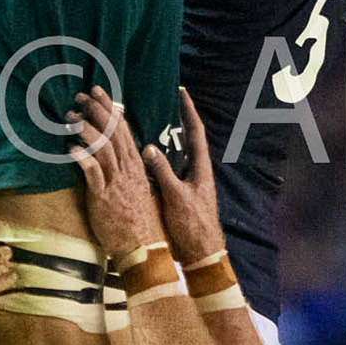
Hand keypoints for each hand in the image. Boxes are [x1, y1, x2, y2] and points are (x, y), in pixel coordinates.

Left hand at [68, 86, 165, 257]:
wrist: (141, 245)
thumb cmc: (137, 218)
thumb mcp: (135, 187)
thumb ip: (126, 168)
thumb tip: (115, 152)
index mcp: (134, 164)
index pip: (122, 129)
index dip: (110, 108)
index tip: (98, 92)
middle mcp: (126, 169)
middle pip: (112, 133)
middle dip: (97, 111)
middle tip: (81, 96)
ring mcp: (115, 182)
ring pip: (102, 148)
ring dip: (85, 130)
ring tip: (70, 117)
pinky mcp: (103, 197)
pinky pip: (93, 174)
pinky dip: (83, 159)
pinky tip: (70, 148)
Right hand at [142, 87, 224, 264]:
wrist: (200, 252)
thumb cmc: (193, 225)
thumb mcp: (176, 196)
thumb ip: (163, 172)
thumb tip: (148, 147)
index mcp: (200, 167)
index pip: (196, 132)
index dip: (189, 111)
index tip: (182, 92)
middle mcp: (195, 170)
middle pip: (187, 138)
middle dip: (177, 118)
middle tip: (163, 101)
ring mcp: (188, 181)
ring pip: (176, 152)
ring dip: (166, 137)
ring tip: (151, 121)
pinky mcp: (180, 192)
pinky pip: (168, 167)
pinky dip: (158, 157)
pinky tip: (144, 152)